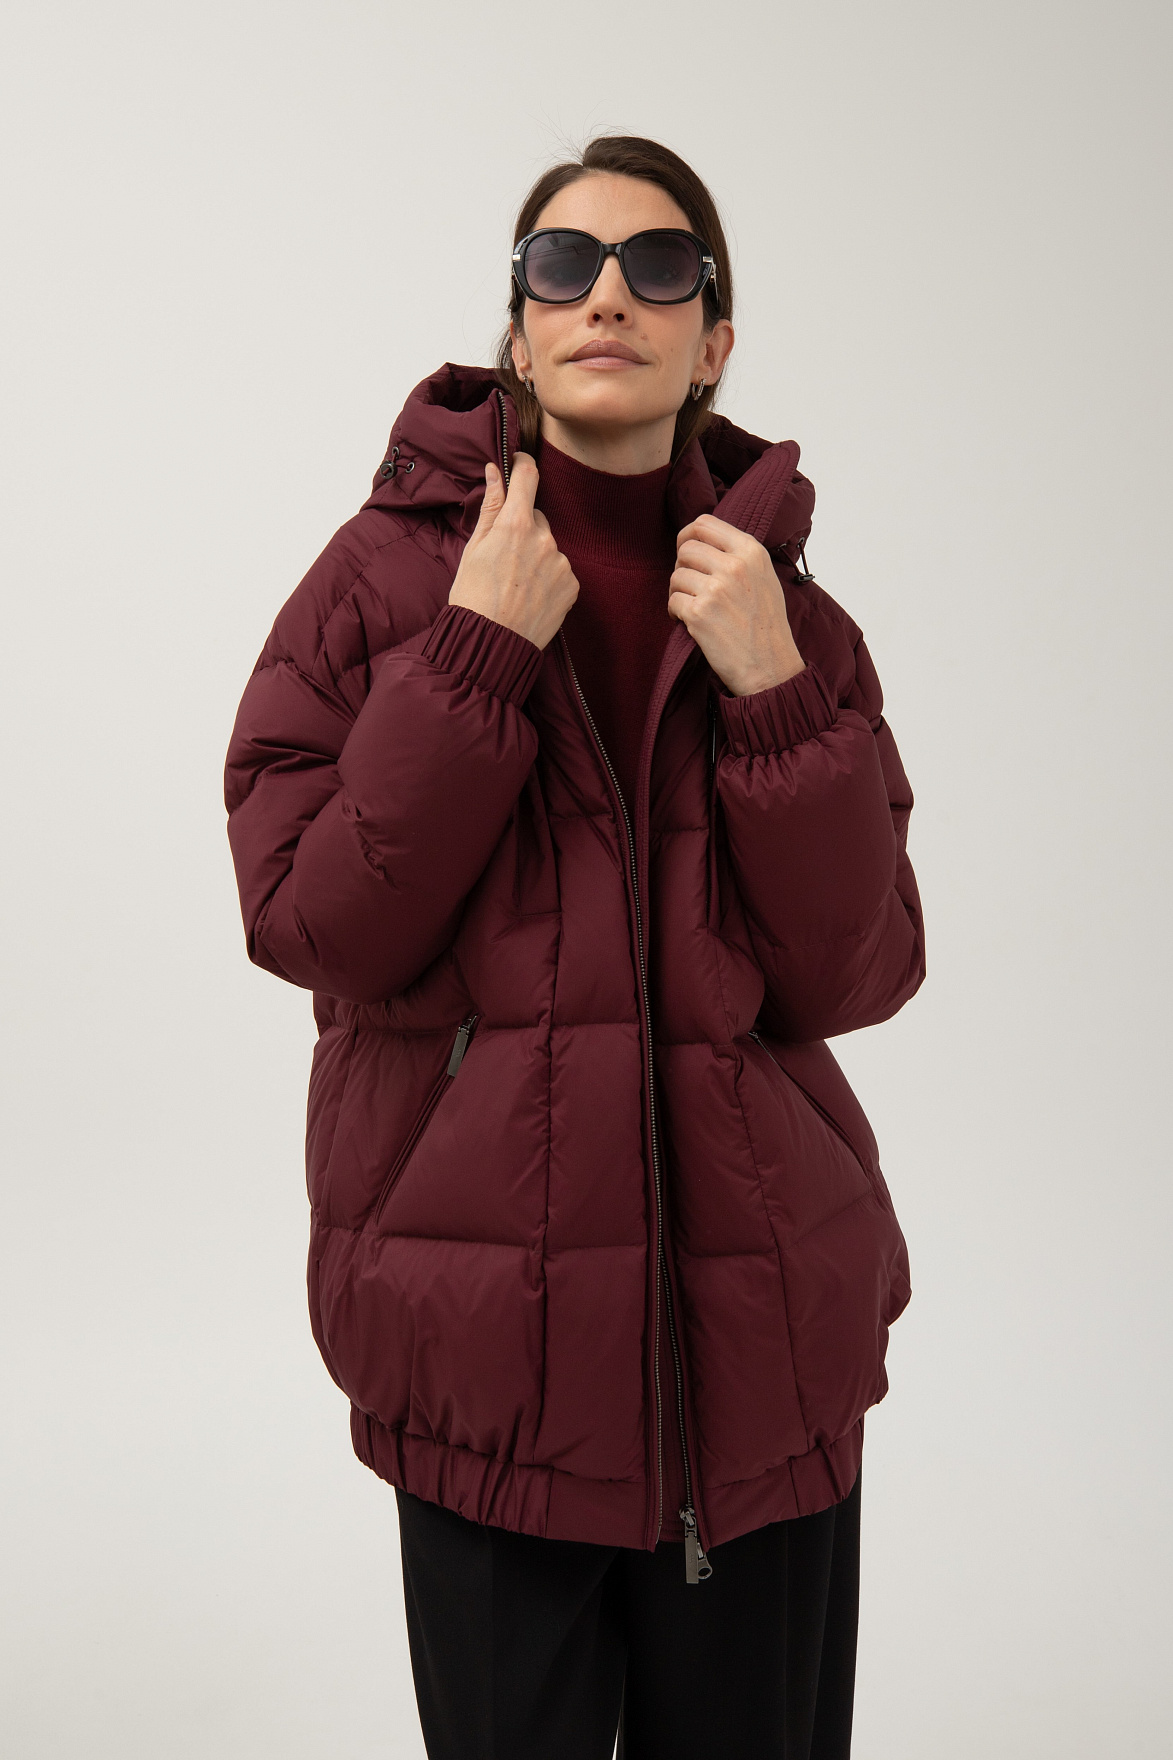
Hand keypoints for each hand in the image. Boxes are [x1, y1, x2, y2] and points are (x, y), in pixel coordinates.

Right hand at [448, 454, 578, 649]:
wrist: (491, 644)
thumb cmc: (473, 597)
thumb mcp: (473, 549)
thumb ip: (490, 507)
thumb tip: (495, 472)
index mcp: (515, 524)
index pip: (527, 476)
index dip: (522, 465)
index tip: (519, 465)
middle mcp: (545, 539)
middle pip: (537, 517)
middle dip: (522, 528)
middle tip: (503, 556)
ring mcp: (561, 563)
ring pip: (549, 546)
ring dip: (536, 555)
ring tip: (515, 583)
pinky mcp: (572, 585)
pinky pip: (560, 570)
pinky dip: (548, 577)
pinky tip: (530, 595)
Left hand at [669, 515, 805, 695]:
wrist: (771, 668)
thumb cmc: (767, 626)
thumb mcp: (764, 578)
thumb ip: (738, 556)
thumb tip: (705, 542)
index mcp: (751, 551)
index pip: (704, 523)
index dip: (688, 536)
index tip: (687, 551)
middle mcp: (734, 566)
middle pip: (686, 548)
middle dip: (683, 567)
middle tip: (692, 587)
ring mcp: (716, 589)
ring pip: (676, 575)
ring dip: (678, 592)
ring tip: (693, 608)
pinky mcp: (699, 613)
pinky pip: (672, 601)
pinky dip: (675, 613)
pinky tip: (690, 623)